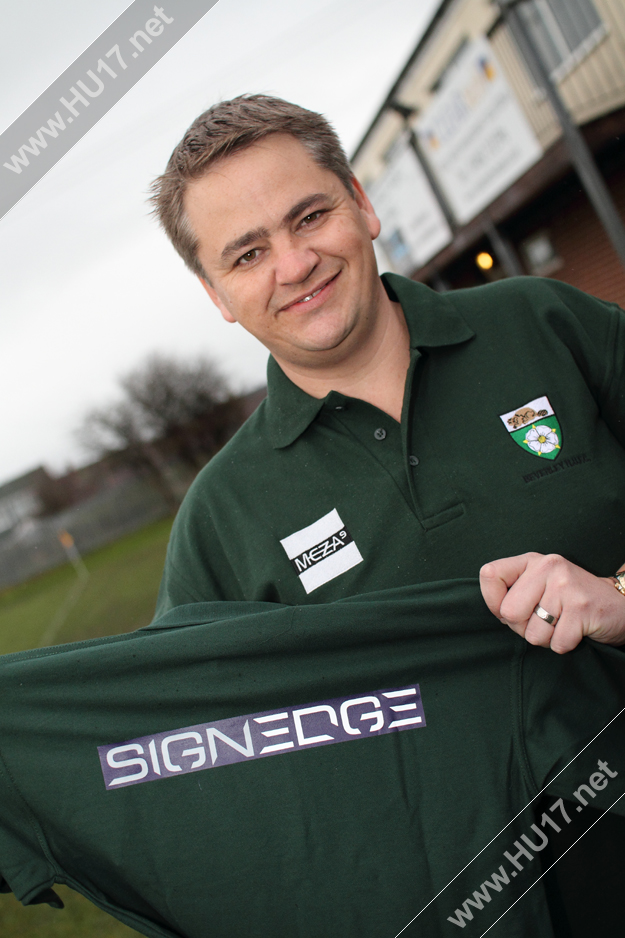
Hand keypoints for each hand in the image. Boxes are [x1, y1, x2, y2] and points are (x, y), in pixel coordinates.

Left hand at [479, 552, 624, 652]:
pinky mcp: (582, 608)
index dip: (493, 601)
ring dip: (546, 639)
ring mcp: (565, 586)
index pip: (490, 575)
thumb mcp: (540, 585)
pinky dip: (564, 645)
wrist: (618, 606)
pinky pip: (556, 644)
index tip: (511, 608)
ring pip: (532, 634)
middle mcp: (548, 567)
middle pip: (508, 612)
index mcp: (532, 561)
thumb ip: (514, 592)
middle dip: (522, 627)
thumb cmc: (570, 601)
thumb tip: (497, 611)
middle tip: (544, 620)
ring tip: (562, 624)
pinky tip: (575, 630)